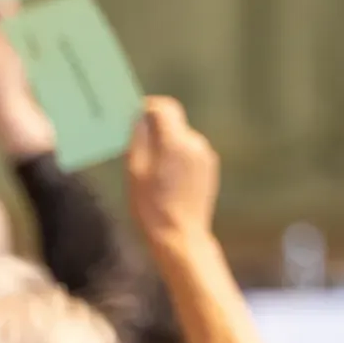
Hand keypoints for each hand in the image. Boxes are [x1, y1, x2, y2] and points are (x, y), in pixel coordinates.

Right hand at [128, 98, 220, 249]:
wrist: (180, 236)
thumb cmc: (151, 206)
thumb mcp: (135, 171)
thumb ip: (138, 138)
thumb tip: (139, 117)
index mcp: (176, 142)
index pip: (165, 107)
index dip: (148, 106)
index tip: (133, 113)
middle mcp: (195, 143)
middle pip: (174, 122)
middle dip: (155, 126)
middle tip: (134, 140)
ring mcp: (206, 155)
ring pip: (181, 136)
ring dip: (166, 141)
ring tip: (148, 163)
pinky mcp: (210, 167)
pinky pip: (190, 151)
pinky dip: (176, 154)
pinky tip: (164, 175)